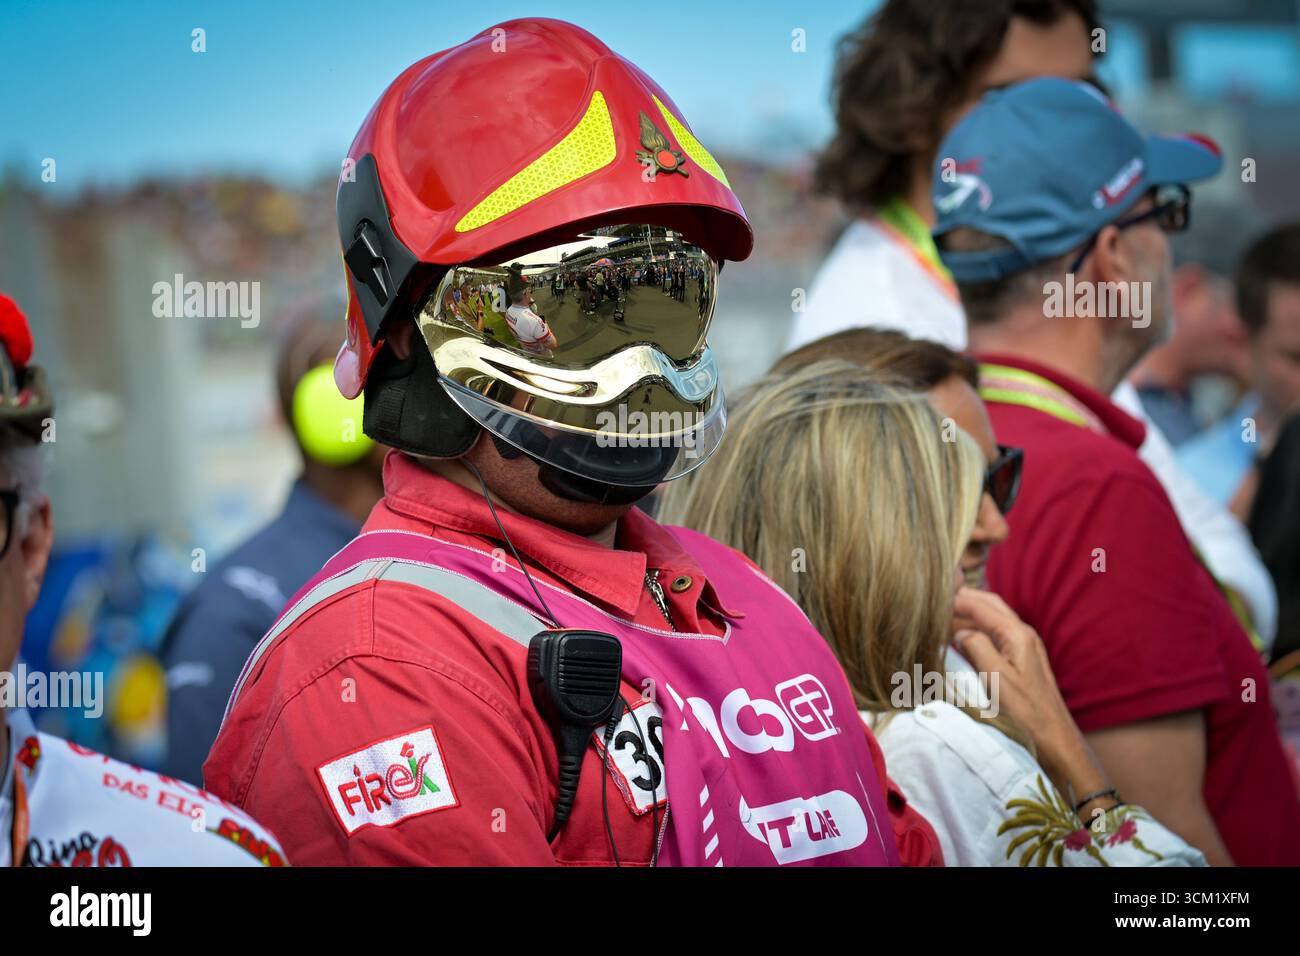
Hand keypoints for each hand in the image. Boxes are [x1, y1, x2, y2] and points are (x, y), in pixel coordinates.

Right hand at [951, 587, 1111, 807]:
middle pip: (990, 604)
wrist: (1055, 738)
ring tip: (943, 615)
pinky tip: (961, 637)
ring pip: (993, 618)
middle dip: (964, 598)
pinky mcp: (1022, 659)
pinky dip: (977, 628)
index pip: (982, 605)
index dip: (957, 598)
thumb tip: (960, 632)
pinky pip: (996, 633)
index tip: (933, 596)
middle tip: (937, 598)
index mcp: (1018, 635)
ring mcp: (1025, 646)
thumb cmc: (1026, 712)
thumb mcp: (996, 679)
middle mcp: (1024, 634)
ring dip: (969, 613)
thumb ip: (977, 647)